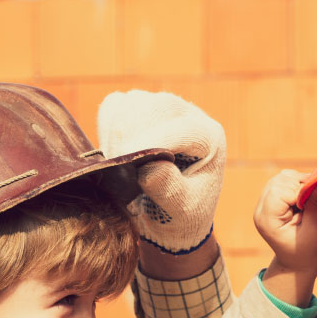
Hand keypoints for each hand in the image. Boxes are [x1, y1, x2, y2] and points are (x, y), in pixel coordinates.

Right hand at [97, 90, 223, 254]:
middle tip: (121, 171)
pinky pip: (114, 106)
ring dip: (117, 136)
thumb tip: (149, 168)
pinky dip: (107, 128)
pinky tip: (116, 154)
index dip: (152, 141)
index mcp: (210, 137)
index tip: (126, 161)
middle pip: (155, 107)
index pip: (182, 129)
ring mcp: (163, 107)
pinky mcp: (139, 107)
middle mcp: (189, 114)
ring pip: (130, 103)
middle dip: (131, 138)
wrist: (170, 214)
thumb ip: (170, 190)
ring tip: (122, 167)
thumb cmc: (182, 214)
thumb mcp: (182, 210)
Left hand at [254, 170, 316, 307]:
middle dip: (299, 184)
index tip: (315, 201)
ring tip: (309, 199)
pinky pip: (282, 182)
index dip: (300, 190)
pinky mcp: (271, 202)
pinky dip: (296, 184)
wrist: (297, 263)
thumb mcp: (316, 230)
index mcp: (267, 220)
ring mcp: (264, 206)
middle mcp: (261, 211)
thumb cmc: (308, 251)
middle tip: (314, 198)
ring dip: (298, 183)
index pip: (280, 191)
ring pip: (280, 178)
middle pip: (278, 181)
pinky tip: (304, 197)